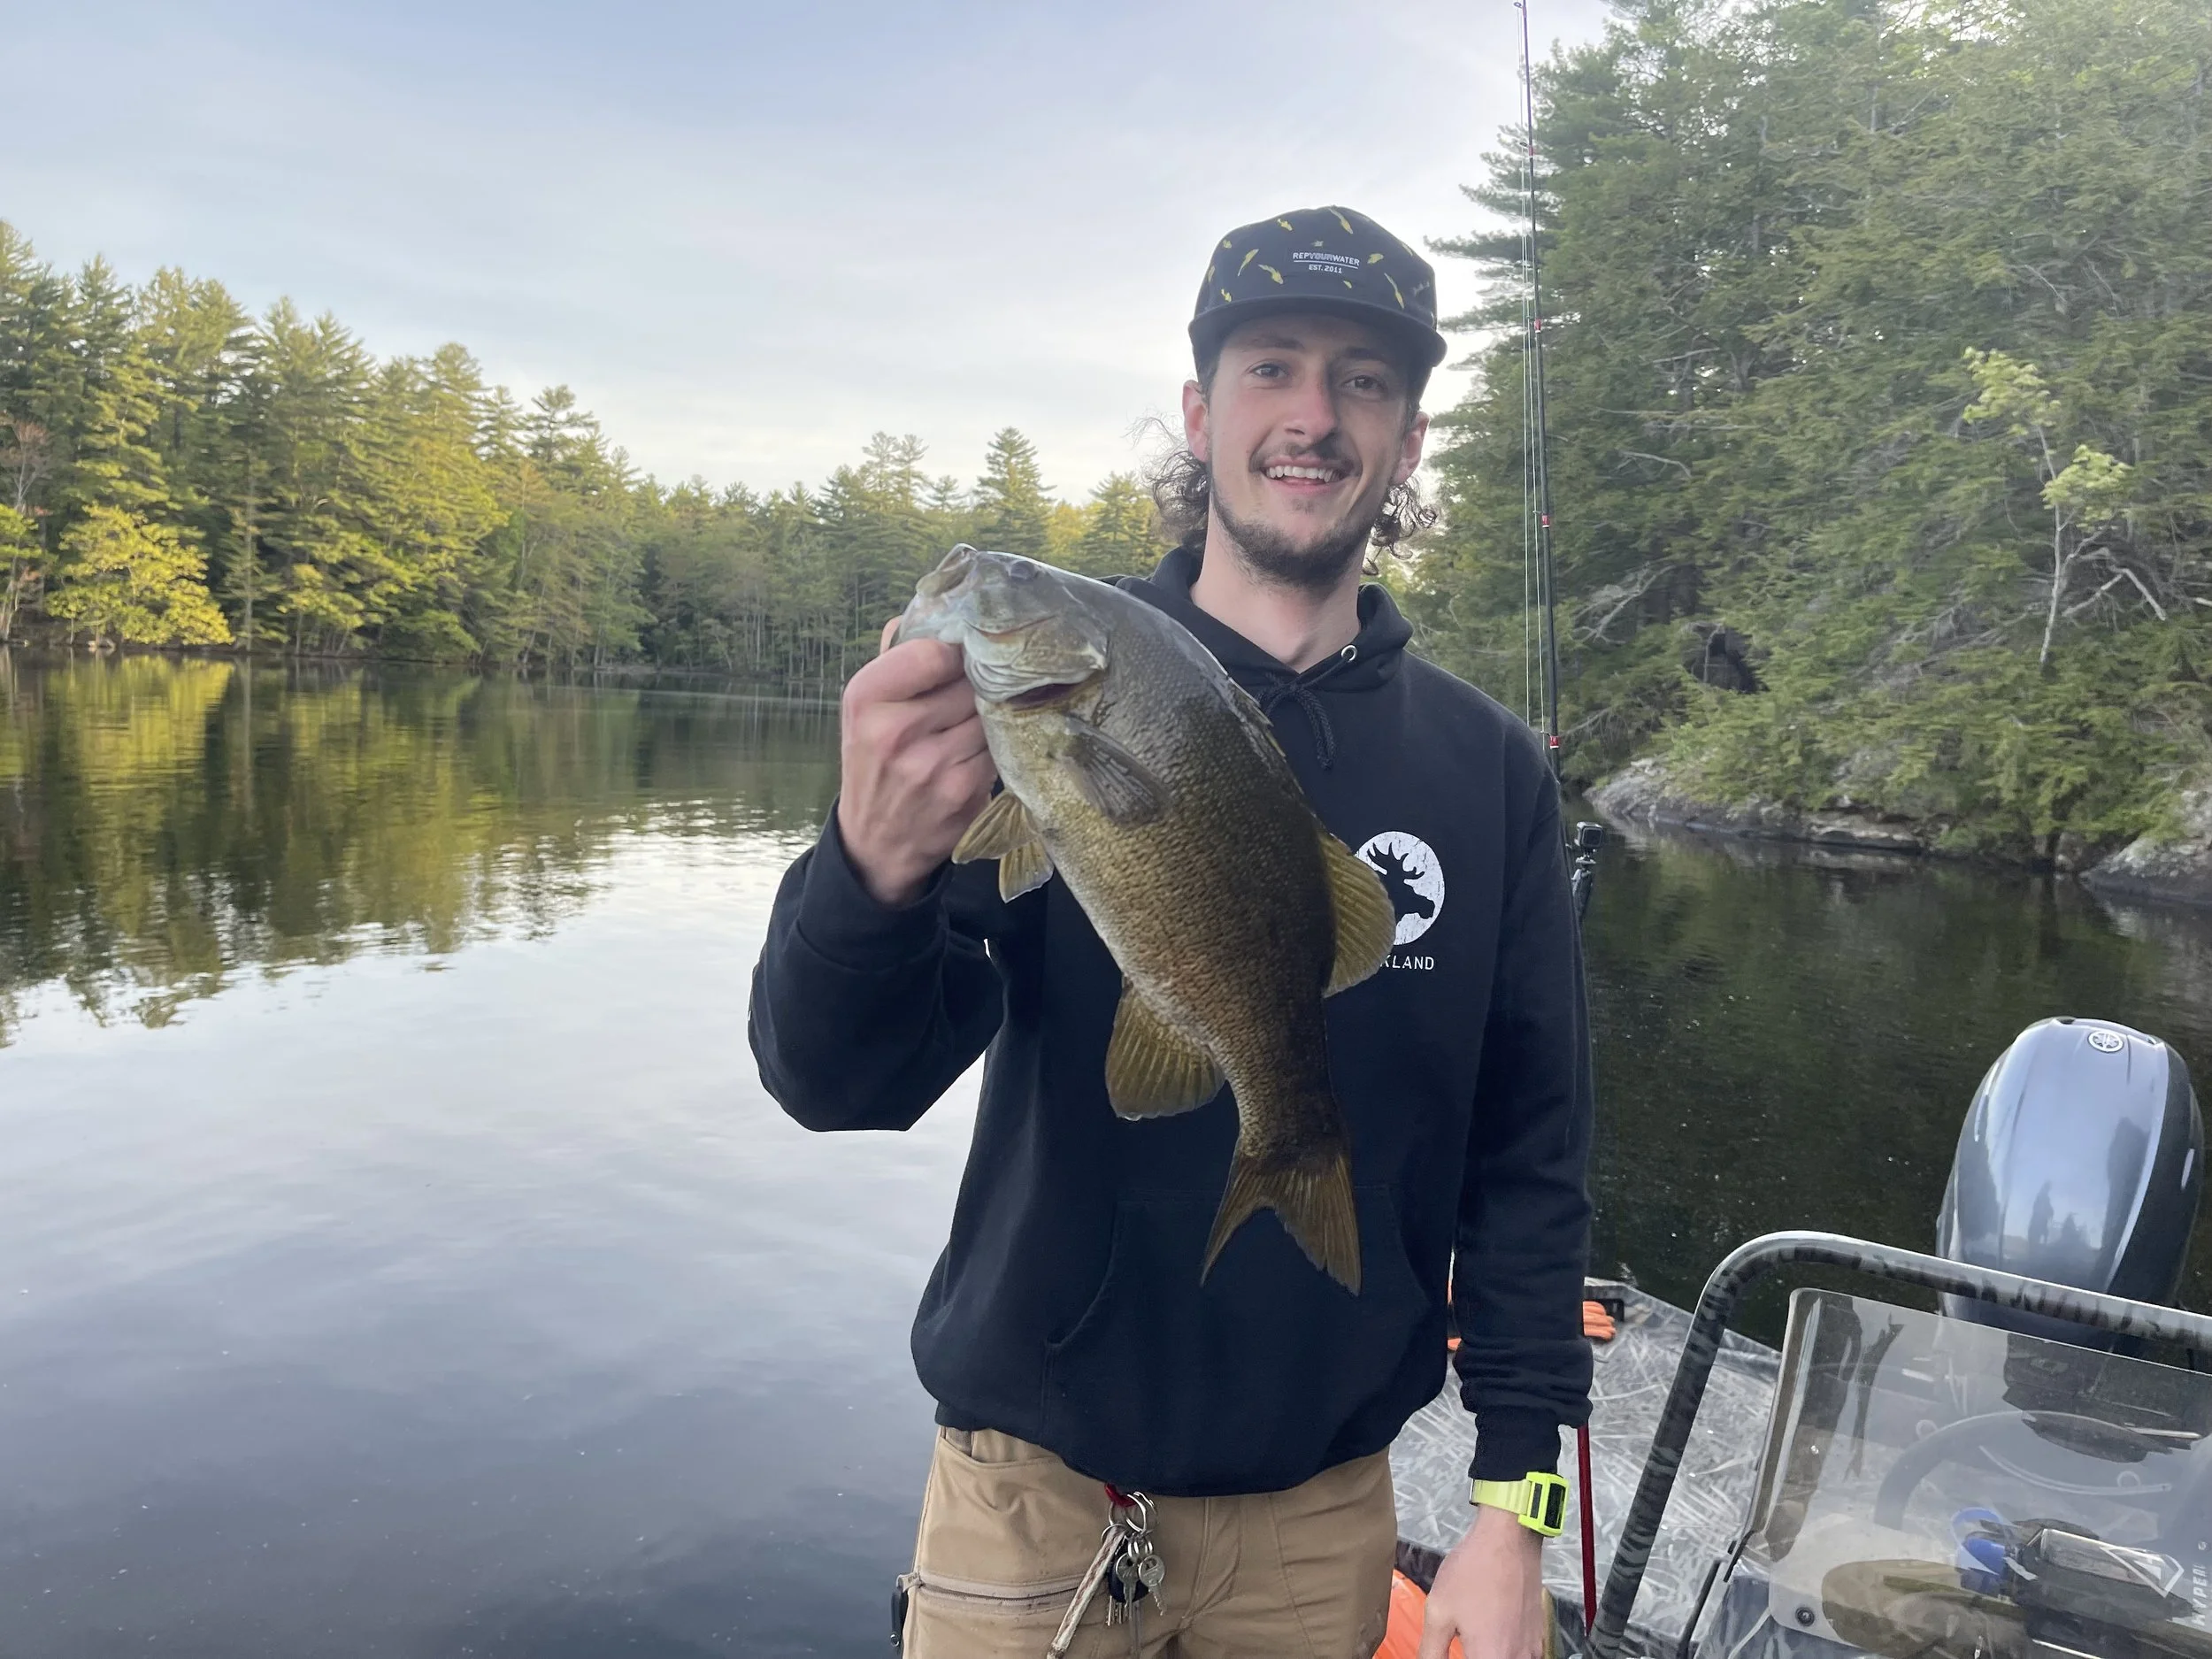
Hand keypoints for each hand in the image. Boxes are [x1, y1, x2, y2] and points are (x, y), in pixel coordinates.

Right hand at [836, 617, 996, 906]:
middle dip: (981, 682)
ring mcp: (932, 765)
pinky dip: (998, 744)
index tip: (964, 655)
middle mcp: (896, 731)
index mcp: (867, 699)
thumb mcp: (865, 709)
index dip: (957, 651)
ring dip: (995, 712)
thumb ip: (895, 658)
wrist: (877, 842)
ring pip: (990, 713)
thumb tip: (927, 608)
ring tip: (984, 715)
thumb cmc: (874, 761)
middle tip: (985, 683)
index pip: (933, 652)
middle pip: (970, 682)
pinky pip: (999, 747)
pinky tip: (985, 747)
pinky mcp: (963, 792)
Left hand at [1419, 1506, 1546, 1658]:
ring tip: (1474, 1637)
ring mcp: (1532, 1648)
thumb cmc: (1475, 1570)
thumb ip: (1431, 1651)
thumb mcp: (1439, 1612)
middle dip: (1473, 1655)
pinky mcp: (1538, 1635)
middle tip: (1461, 1642)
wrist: (1509, 1539)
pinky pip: (1522, 1655)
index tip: (1452, 1650)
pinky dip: (1505, 1650)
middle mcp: (1517, 1658)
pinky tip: (1491, 1631)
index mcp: (1491, 1657)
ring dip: (1490, 1654)